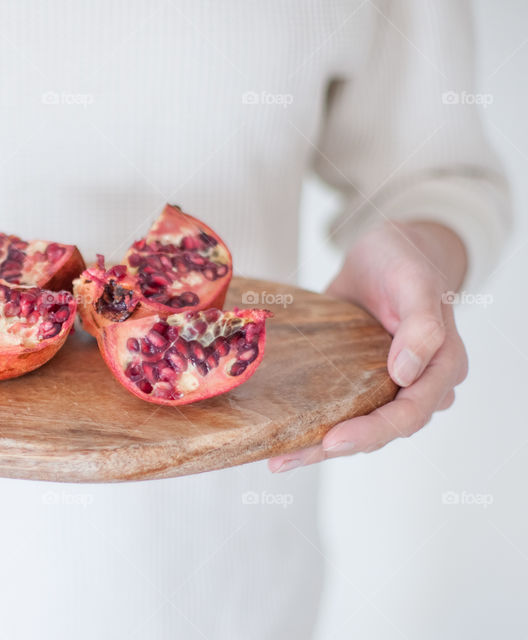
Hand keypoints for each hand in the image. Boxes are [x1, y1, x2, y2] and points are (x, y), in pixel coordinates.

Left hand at [269, 221, 468, 472]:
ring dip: (317, 447)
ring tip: (277, 460)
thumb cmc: (404, 262)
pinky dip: (311, 426)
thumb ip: (422, 324)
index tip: (333, 441)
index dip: (373, 430)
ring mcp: (386, 387)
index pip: (411, 412)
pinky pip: (339, 410)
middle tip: (287, 458)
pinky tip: (280, 440)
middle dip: (336, 448)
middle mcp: (417, 385)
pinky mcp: (358, 382)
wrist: (384, 253)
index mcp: (441, 366)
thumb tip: (406, 373)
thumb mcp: (415, 281)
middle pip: (381, 429)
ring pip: (357, 426)